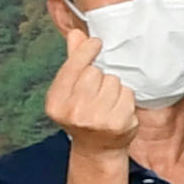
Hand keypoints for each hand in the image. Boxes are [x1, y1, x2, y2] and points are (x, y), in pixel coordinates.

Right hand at [45, 23, 139, 156]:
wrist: (97, 149)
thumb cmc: (82, 114)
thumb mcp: (70, 91)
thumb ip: (73, 62)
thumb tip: (76, 34)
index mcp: (56, 102)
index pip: (73, 66)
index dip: (86, 51)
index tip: (96, 43)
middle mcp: (73, 112)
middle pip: (95, 72)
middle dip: (99, 76)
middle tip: (97, 92)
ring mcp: (96, 120)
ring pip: (113, 81)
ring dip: (114, 87)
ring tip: (107, 102)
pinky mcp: (118, 123)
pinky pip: (127, 93)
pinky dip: (126, 98)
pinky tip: (118, 110)